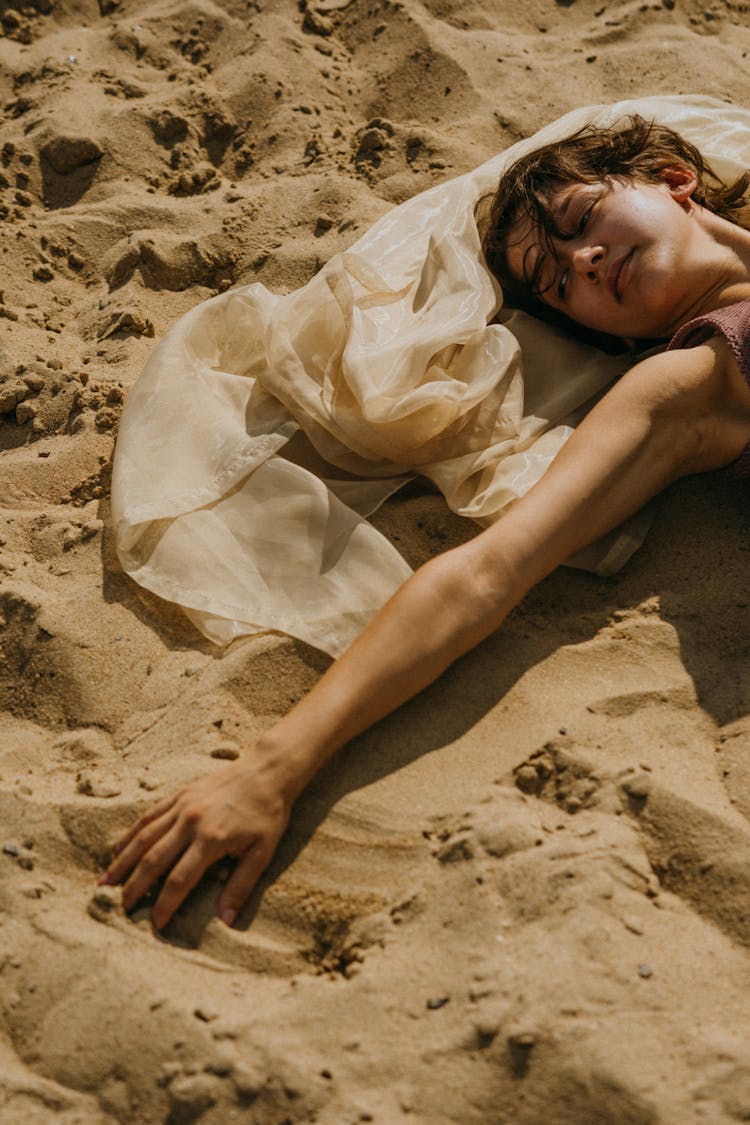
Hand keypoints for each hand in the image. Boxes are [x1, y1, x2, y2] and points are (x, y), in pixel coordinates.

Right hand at [99, 752, 292, 929]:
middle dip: (134, 888)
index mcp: (211, 839)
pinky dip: (130, 834)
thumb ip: (241, 886)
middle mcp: (190, 822)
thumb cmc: (267, 814)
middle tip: (119, 909)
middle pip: (153, 860)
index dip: (165, 905)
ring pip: (143, 837)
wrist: (267, 771)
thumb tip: (225, 920)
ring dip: (123, 862)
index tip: (155, 925)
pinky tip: (118, 850)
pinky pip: (148, 817)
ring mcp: (181, 806)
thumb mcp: (263, 852)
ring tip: (104, 884)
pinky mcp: (178, 795)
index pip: (179, 880)